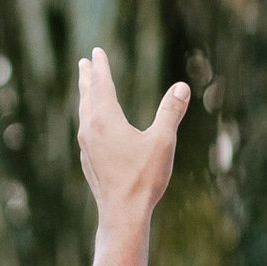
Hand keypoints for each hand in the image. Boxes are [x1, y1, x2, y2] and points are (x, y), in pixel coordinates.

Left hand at [77, 49, 188, 226]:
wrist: (122, 214)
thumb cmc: (143, 178)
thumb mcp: (163, 141)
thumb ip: (171, 112)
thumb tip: (181, 87)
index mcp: (106, 120)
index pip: (101, 85)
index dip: (101, 67)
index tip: (97, 51)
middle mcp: (91, 130)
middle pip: (87, 96)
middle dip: (87, 77)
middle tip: (84, 62)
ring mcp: (86, 147)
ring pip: (84, 114)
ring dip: (86, 97)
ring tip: (86, 89)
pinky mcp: (88, 161)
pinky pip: (85, 130)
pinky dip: (88, 117)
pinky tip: (92, 126)